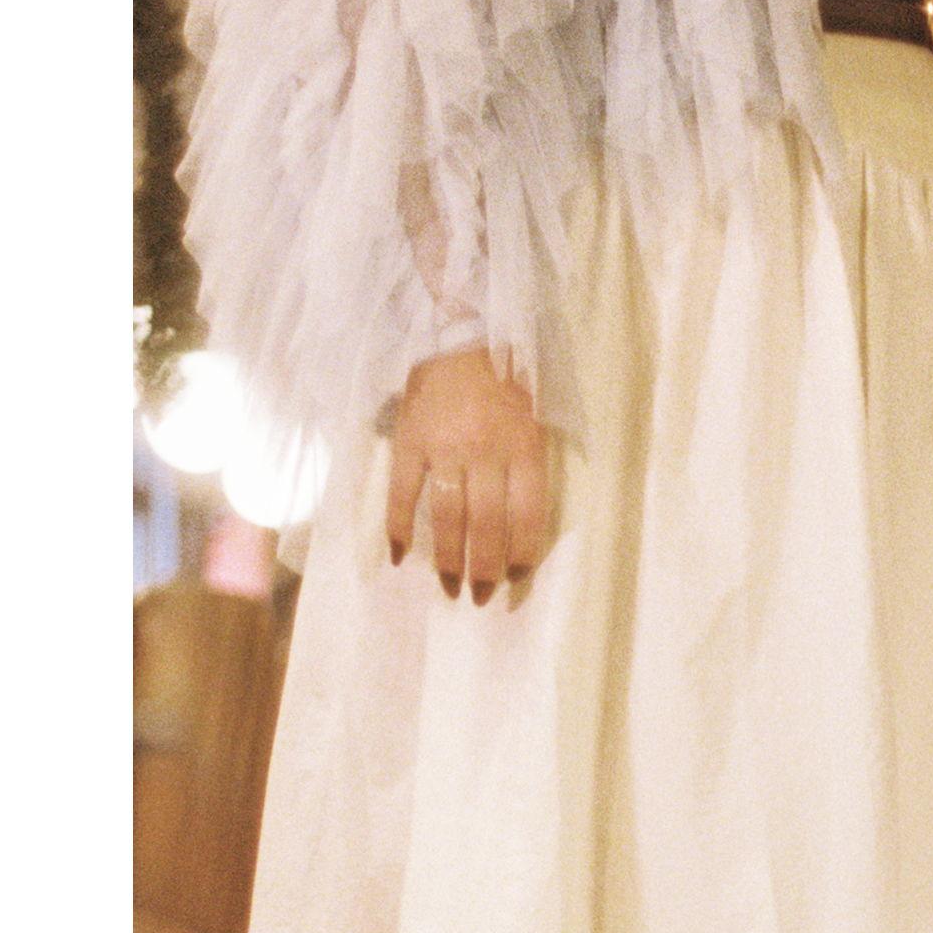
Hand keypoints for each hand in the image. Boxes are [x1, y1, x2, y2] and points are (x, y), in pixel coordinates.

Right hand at [385, 347, 552, 604]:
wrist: (459, 335)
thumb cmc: (503, 383)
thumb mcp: (534, 422)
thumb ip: (528, 468)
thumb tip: (524, 526)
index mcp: (523, 448)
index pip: (527, 515)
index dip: (523, 552)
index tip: (517, 578)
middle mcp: (486, 452)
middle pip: (487, 524)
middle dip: (485, 567)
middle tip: (481, 596)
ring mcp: (444, 448)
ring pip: (448, 516)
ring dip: (447, 558)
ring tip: (449, 586)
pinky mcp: (409, 441)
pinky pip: (403, 492)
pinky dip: (399, 526)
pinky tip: (398, 555)